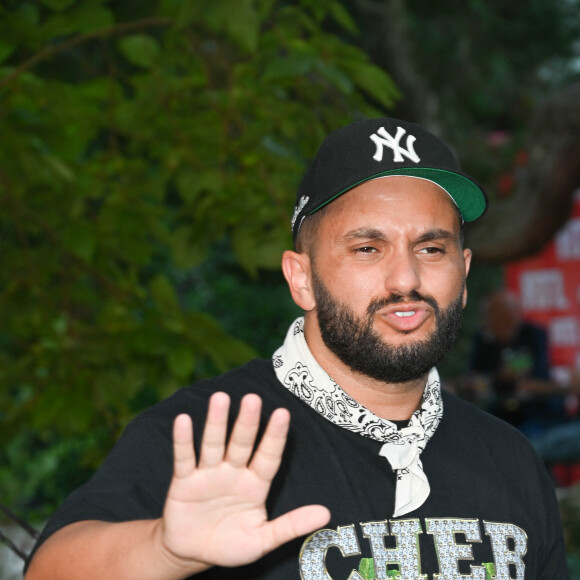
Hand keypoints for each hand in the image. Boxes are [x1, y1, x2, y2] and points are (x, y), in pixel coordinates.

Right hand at [157, 392, 330, 572]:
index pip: (268, 456)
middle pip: (242, 443)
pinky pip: (185, 458)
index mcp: (255, 484)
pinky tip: (184, 420)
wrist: (192, 553)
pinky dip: (184, 441)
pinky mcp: (184, 481)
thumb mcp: (263, 539)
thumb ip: (291, 525)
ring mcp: (208, 474)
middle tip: (253, 398)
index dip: (275, 436)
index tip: (284, 413)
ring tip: (220, 398)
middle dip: (247, 422)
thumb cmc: (231, 545)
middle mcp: (233, 472)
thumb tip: (326, 515)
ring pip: (214, 444)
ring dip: (216, 422)